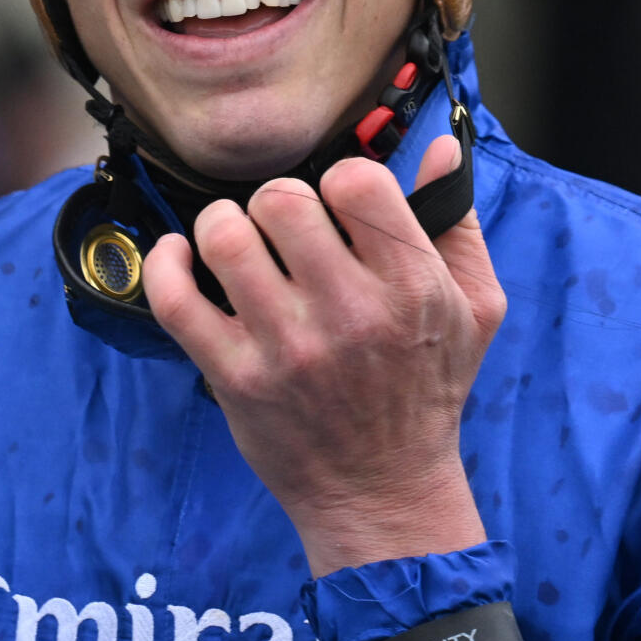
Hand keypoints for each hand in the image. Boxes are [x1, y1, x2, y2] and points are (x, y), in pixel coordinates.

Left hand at [142, 135, 507, 575]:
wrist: (382, 492)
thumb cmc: (427, 393)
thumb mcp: (473, 308)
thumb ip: (457, 224)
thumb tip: (437, 148)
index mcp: (411, 286)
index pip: (355, 181)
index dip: (340, 181)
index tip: (337, 208)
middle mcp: (349, 314)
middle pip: (282, 200)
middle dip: (277, 201)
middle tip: (283, 229)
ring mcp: (285, 347)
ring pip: (225, 237)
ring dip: (223, 226)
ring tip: (239, 243)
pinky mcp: (233, 377)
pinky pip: (175, 298)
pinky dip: (168, 263)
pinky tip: (183, 256)